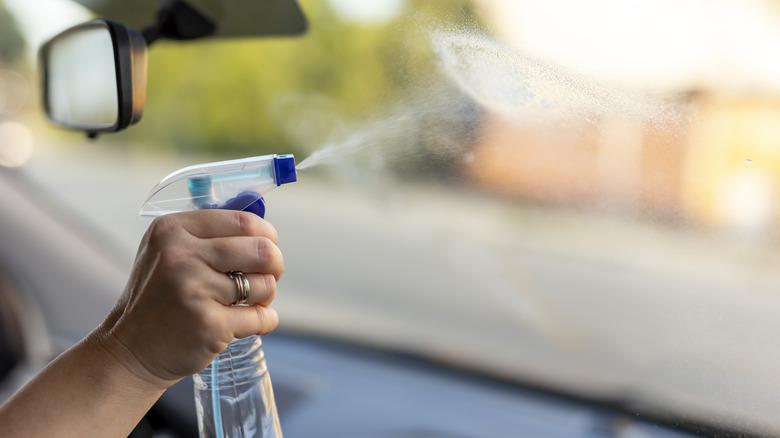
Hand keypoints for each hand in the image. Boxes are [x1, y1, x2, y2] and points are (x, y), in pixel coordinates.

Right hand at [95, 210, 283, 388]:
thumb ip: (208, 236)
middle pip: (263, 250)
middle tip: (264, 279)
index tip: (265, 250)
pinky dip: (264, 321)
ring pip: (265, 285)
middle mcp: (181, 256)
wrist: (130, 352)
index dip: (266, 236)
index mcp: (172, 230)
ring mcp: (194, 290)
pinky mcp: (208, 324)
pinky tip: (247, 323)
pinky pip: (262, 317)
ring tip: (246, 304)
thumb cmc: (160, 299)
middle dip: (274, 266)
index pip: (244, 221)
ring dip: (265, 297)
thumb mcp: (168, 253)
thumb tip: (264, 230)